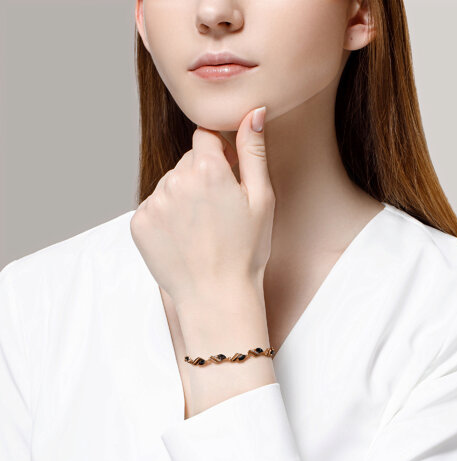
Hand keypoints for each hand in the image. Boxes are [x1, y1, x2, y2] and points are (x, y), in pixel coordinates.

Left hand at [130, 106, 274, 309]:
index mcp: (207, 169)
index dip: (219, 156)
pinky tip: (183, 238)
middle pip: (187, 161)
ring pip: (169, 183)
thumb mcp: (262, 199)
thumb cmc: (245, 251)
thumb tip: (254, 112)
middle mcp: (175, 180)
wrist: (216, 296)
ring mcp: (153, 202)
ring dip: (183, 196)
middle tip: (217, 212)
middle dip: (201, 176)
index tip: (227, 180)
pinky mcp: (138, 223)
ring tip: (200, 228)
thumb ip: (254, 150)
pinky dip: (166, 216)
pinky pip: (154, 206)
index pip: (205, 137)